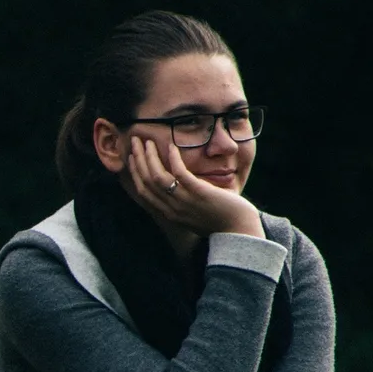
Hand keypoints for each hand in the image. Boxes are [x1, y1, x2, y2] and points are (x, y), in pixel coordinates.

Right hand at [122, 135, 263, 238]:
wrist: (239, 230)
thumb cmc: (221, 220)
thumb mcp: (194, 214)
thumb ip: (183, 202)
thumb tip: (178, 186)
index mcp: (169, 214)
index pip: (143, 191)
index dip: (135, 172)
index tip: (132, 156)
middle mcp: (172, 209)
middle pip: (146, 181)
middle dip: (138, 159)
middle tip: (135, 141)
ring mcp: (185, 202)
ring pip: (157, 177)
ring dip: (150, 157)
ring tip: (148, 141)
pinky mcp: (200, 194)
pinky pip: (180, 174)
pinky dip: (173, 159)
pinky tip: (172, 146)